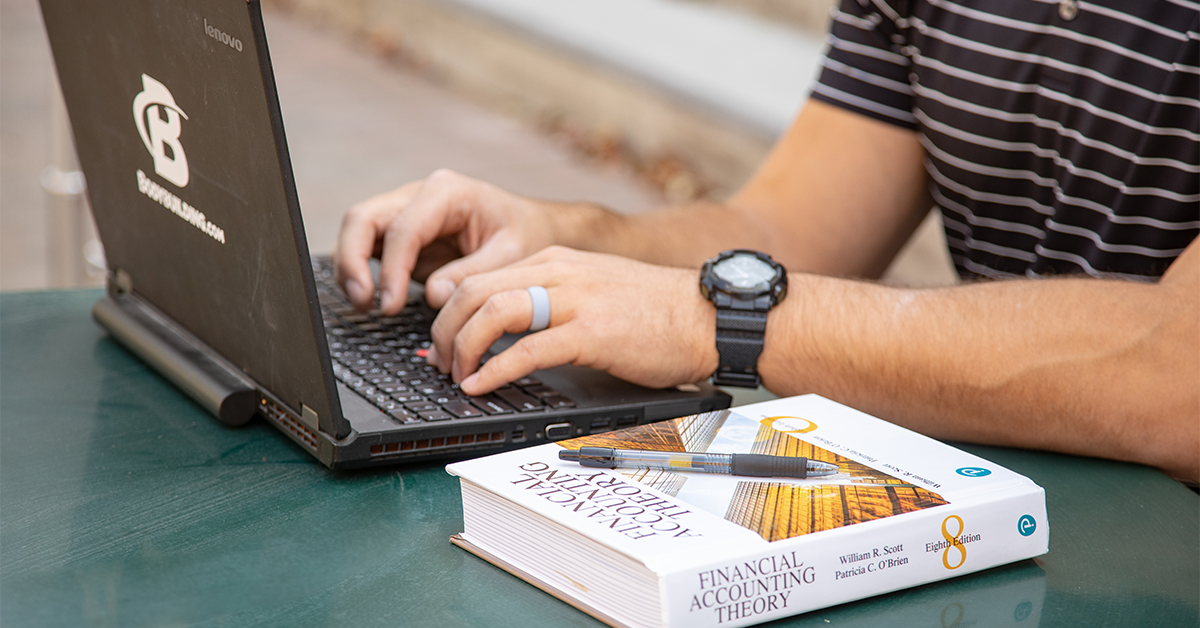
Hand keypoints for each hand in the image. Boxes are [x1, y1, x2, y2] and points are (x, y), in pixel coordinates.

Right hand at [333, 169, 559, 313]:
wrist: (533, 228)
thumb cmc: (526, 235)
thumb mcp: (513, 254)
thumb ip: (473, 273)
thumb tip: (433, 295)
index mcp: (448, 192)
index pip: (404, 228)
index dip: (392, 269)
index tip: (390, 305)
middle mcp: (420, 196)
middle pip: (363, 218)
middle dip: (353, 260)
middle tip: (363, 302)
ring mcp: (407, 212)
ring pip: (358, 230)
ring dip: (351, 267)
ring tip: (363, 305)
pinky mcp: (402, 235)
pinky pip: (369, 248)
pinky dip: (361, 272)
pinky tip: (369, 300)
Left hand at [427, 246, 718, 394]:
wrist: (709, 316)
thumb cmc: (656, 312)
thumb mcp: (594, 291)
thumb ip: (552, 302)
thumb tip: (510, 334)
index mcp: (555, 261)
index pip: (480, 276)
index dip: (448, 311)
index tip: (441, 343)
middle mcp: (558, 272)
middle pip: (473, 290)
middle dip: (443, 330)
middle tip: (439, 363)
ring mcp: (575, 300)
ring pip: (492, 312)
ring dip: (463, 348)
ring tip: (457, 375)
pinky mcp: (592, 332)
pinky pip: (528, 349)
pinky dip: (495, 369)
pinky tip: (482, 385)